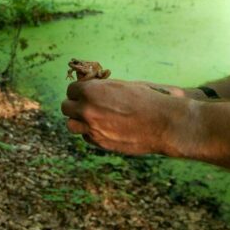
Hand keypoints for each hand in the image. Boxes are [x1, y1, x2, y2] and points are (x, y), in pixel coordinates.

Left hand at [60, 79, 187, 156]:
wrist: (163, 123)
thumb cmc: (147, 100)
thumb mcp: (122, 86)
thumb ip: (102, 88)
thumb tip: (92, 88)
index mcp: (91, 91)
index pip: (71, 89)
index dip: (79, 90)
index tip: (86, 92)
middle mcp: (87, 109)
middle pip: (66, 107)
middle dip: (75, 105)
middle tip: (85, 105)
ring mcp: (92, 128)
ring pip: (71, 125)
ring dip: (78, 121)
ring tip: (90, 119)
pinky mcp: (100, 143)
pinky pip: (86, 137)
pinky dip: (90, 133)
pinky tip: (103, 129)